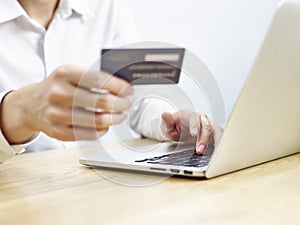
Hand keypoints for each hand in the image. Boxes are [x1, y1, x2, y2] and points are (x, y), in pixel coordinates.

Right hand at [1, 65, 132, 143]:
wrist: (29, 105)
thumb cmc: (57, 87)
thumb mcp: (71, 74)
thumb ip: (94, 77)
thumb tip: (123, 86)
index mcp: (65, 73)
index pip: (100, 79)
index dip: (119, 86)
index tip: (129, 90)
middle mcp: (59, 93)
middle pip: (102, 101)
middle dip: (122, 103)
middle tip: (127, 103)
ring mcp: (57, 114)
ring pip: (99, 120)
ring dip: (116, 118)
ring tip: (120, 115)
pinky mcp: (58, 132)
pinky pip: (90, 134)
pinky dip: (103, 130)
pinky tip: (106, 125)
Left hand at [161, 110, 222, 154]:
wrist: (180, 126)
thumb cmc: (175, 125)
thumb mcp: (168, 124)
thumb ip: (167, 121)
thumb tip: (164, 114)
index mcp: (190, 115)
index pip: (194, 119)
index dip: (195, 126)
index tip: (194, 134)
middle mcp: (202, 119)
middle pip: (206, 126)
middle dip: (204, 139)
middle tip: (200, 150)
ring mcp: (209, 125)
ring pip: (216, 131)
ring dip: (216, 142)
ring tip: (213, 153)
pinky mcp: (213, 133)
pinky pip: (220, 137)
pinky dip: (221, 143)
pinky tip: (219, 152)